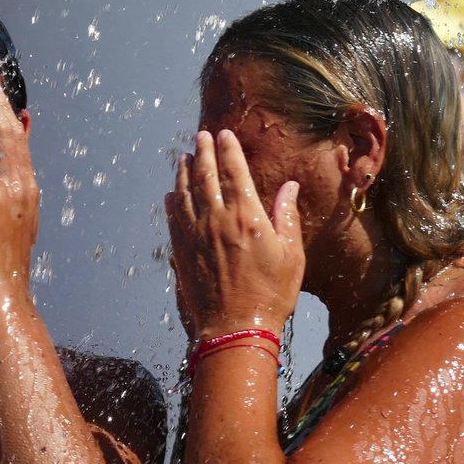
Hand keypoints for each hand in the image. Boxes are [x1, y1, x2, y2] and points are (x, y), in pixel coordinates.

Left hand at [166, 129, 301, 340]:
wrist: (236, 328)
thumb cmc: (271, 294)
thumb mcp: (291, 255)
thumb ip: (287, 216)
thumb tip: (289, 187)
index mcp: (247, 216)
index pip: (234, 171)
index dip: (228, 150)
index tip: (224, 134)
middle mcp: (217, 220)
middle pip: (205, 176)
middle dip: (202, 152)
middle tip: (200, 136)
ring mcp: (196, 236)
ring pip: (185, 194)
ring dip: (183, 173)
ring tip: (183, 158)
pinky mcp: (183, 253)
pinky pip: (174, 221)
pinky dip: (173, 204)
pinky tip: (172, 195)